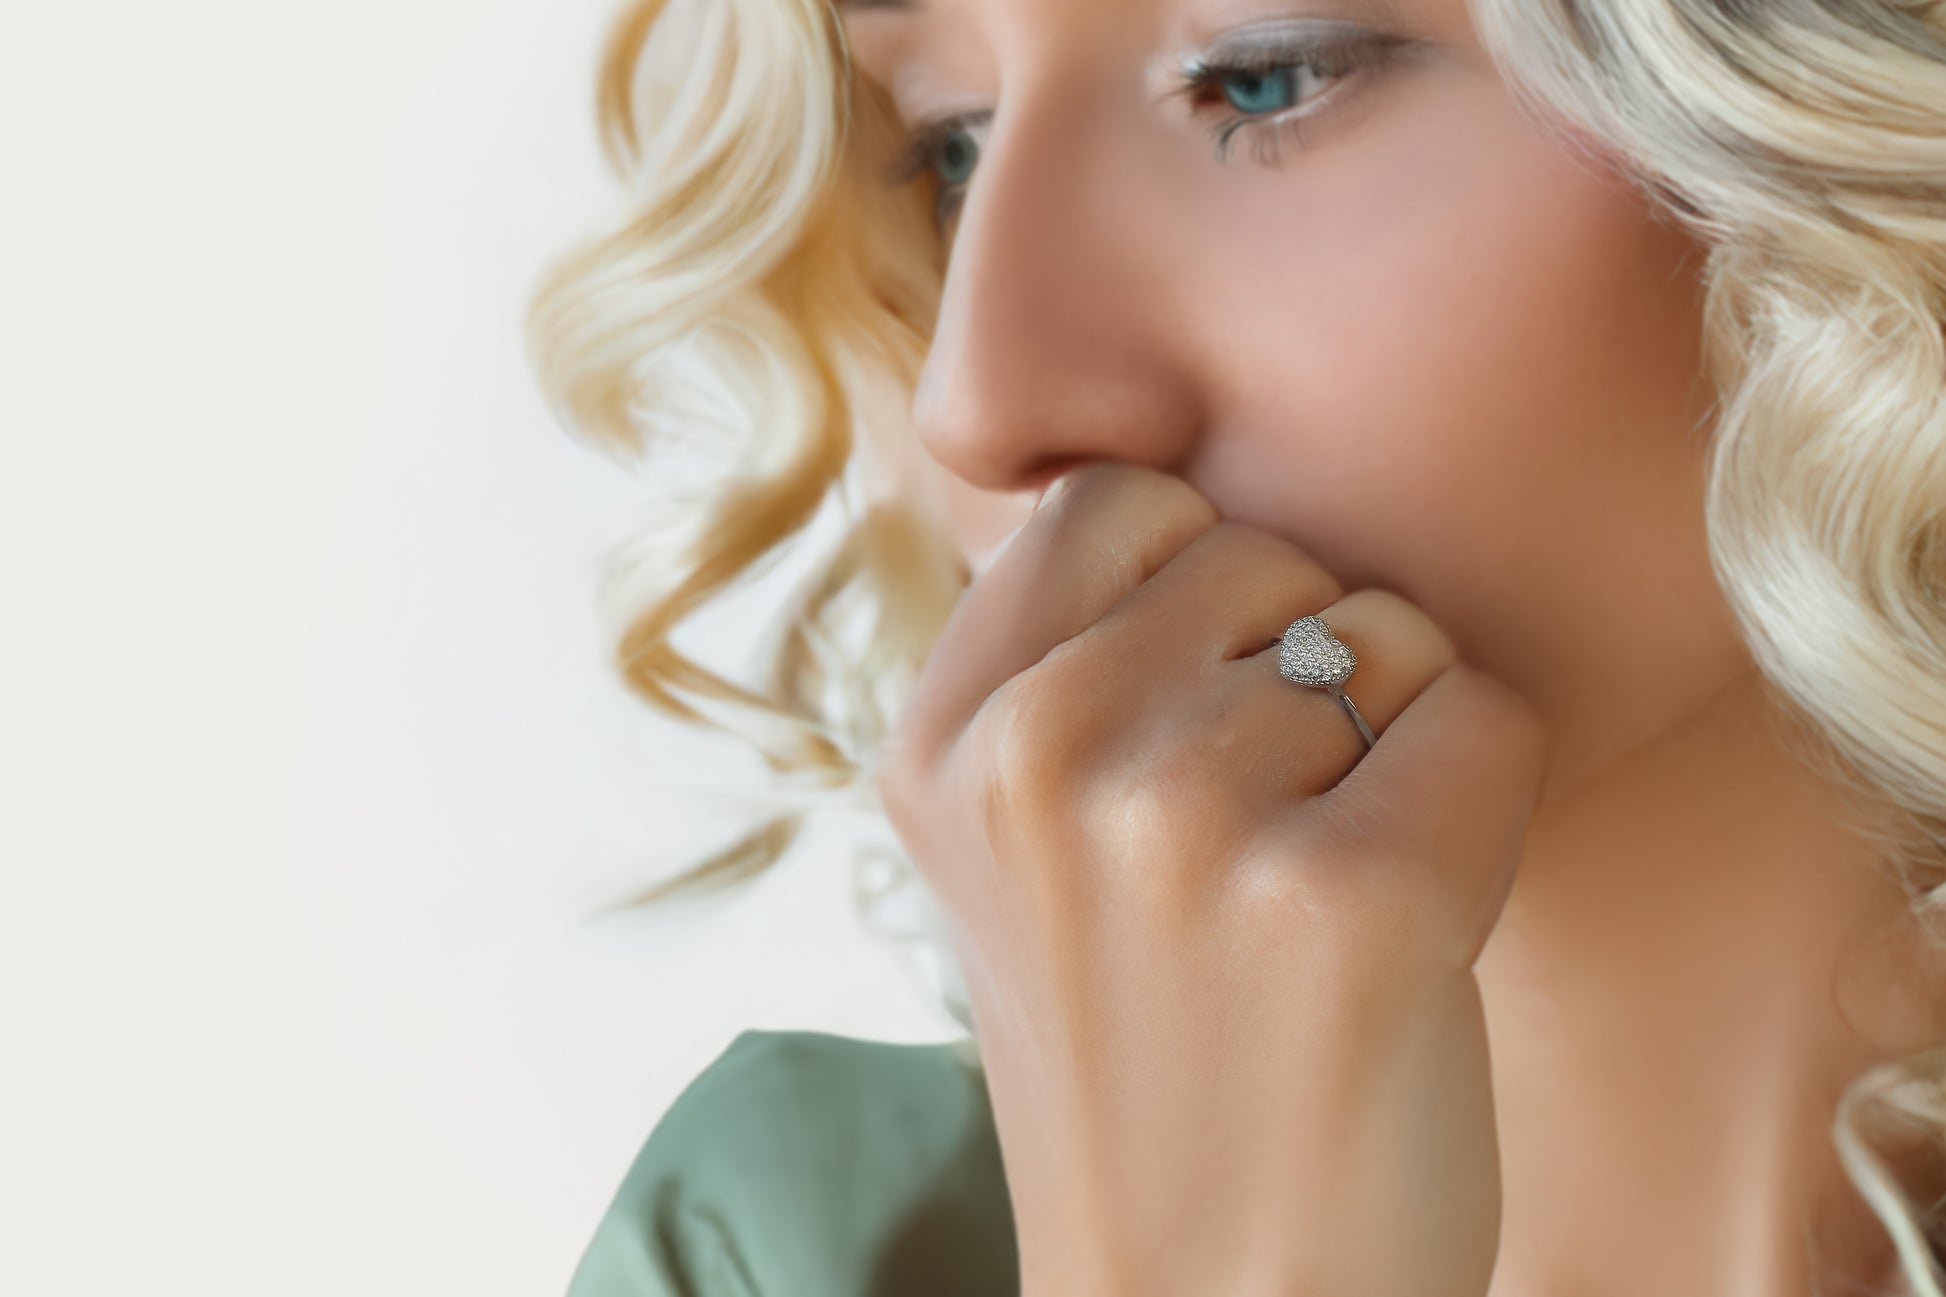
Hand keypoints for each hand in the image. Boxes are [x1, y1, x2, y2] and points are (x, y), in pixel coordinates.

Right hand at [875, 463, 1548, 1296]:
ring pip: (1384, 629)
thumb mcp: (1014, 851)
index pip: (1113, 499)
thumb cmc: (1146, 1059)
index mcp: (943, 741)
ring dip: (1393, 742)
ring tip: (1322, 890)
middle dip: (1299, 664)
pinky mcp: (1349, 895)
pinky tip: (1414, 919)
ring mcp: (1182, 820)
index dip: (1196, 588)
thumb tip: (1181, 505)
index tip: (1200, 711)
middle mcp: (1038, 756)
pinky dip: (1484, 800)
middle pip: (1262, 552)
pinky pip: (1486, 713)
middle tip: (1267, 833)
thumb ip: (1056, 669)